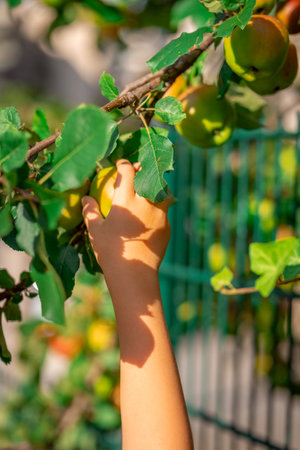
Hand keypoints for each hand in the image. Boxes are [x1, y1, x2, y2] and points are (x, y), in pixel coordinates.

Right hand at [82, 159, 170, 273]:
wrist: (134, 272)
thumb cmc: (110, 250)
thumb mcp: (95, 230)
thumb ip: (90, 211)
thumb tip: (85, 198)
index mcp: (127, 199)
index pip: (128, 171)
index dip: (124, 164)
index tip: (120, 165)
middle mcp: (146, 202)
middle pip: (150, 176)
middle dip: (144, 169)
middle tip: (138, 171)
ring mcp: (160, 214)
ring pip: (163, 191)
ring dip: (156, 187)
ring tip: (149, 190)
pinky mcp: (167, 227)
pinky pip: (165, 211)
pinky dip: (159, 207)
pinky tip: (152, 214)